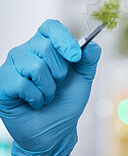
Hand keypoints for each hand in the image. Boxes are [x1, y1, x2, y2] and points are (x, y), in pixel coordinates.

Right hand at [0, 19, 100, 154]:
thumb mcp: (84, 77)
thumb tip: (91, 45)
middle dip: (60, 71)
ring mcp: (11, 66)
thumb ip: (89, 58)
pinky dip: (36, 98)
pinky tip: (35, 103)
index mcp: (45, 45)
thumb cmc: (66, 100)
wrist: (55, 129)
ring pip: (35, 66)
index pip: (50, 27)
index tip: (75, 57)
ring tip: (47, 95)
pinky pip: (23, 84)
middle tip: (58, 84)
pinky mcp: (2, 84)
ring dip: (49, 88)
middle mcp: (26, 51)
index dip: (63, 38)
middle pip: (45, 47)